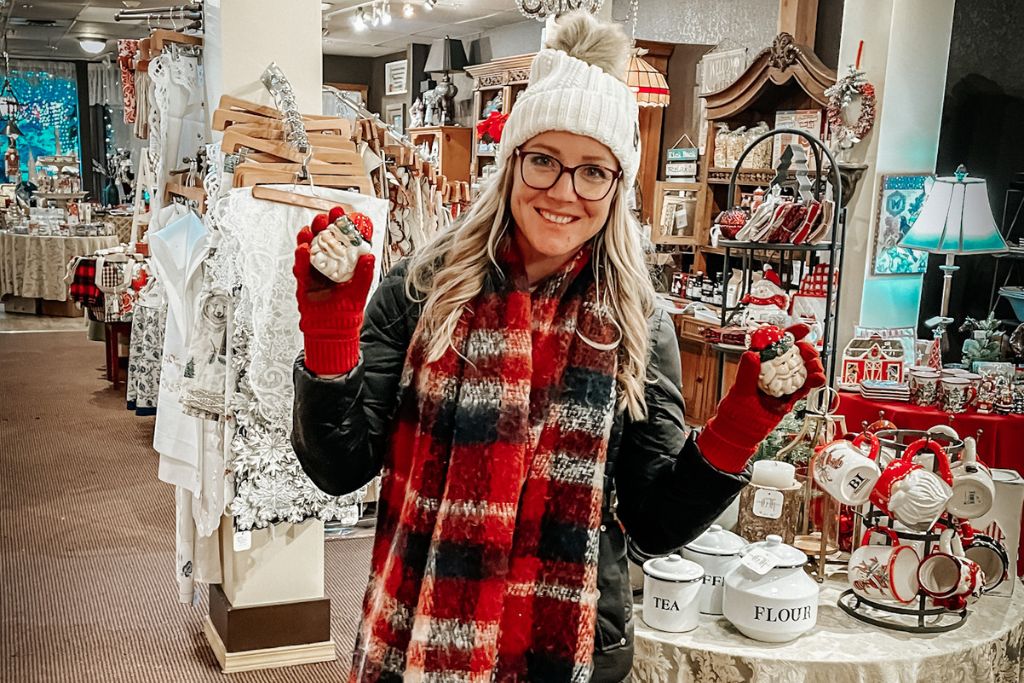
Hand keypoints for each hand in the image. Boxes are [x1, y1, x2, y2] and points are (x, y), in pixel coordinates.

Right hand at [294, 206, 374, 375]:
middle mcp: (327, 264)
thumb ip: (365, 273)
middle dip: (324, 225)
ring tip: (313, 227)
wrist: (334, 330)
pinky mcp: (303, 282)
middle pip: (323, 239)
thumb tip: (370, 254)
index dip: (344, 225)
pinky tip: (304, 248)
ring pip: (309, 249)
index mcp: (342, 263)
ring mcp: (314, 271)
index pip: (342, 239)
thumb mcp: (360, 289)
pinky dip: (301, 257)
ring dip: (310, 236)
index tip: (347, 213)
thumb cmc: (348, 310)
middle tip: (327, 215)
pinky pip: (300, 267)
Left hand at [697, 324, 825, 472]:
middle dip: (806, 349)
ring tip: (815, 367)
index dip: (790, 334)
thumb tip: (752, 355)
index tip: (803, 328)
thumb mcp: (740, 390)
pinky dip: (814, 381)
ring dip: (813, 364)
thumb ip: (746, 374)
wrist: (742, 433)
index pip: (776, 343)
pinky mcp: (790, 396)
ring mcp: (783, 383)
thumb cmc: (736, 411)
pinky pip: (805, 386)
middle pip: (795, 354)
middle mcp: (773, 371)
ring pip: (803, 368)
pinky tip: (818, 378)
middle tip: (809, 352)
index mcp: (760, 364)